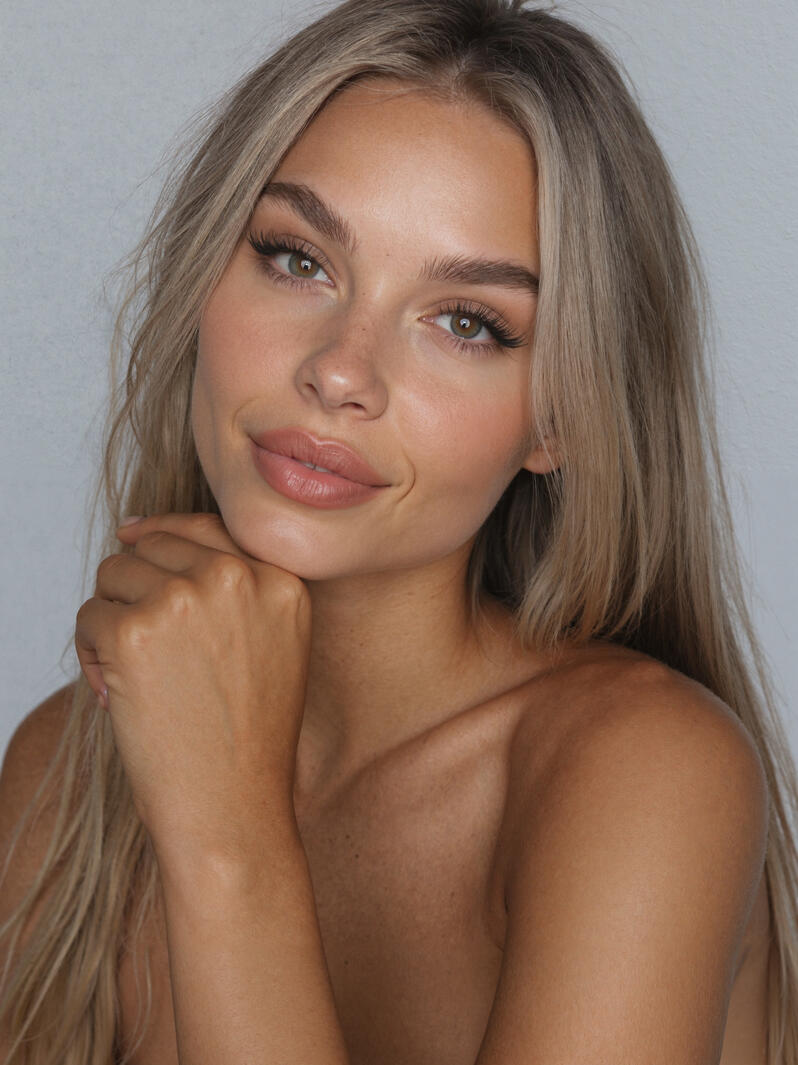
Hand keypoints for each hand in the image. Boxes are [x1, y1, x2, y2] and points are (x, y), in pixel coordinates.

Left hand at [75, 513, 311, 863]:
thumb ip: (237, 590)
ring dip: (109, 619)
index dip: (163, 532)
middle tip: (138, 645)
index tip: (131, 536)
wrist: (232, 808)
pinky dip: (90, 653)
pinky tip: (113, 693)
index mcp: (281, 581)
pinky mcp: (134, 631)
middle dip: (133, 588)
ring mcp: (184, 600)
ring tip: (129, 674)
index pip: (207, 527)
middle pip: (153, 545)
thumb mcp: (274, 646)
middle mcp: (237, 579)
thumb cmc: (247, 740)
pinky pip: (88, 616)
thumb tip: (149, 538)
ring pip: (114, 574)